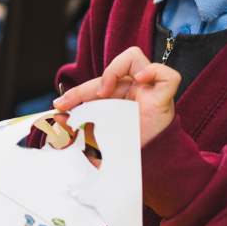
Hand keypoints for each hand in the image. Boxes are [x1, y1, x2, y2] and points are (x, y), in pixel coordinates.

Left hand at [53, 46, 179, 146]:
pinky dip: (154, 71)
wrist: (151, 168)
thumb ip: (82, 126)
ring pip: (135, 56)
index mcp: (121, 97)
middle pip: (110, 70)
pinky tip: (140, 80)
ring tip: (107, 93)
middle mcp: (135, 89)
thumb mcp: (98, 138)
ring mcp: (150, 90)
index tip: (60, 106)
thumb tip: (59, 117)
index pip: (97, 85)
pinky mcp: (165, 97)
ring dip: (116, 69)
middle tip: (72, 103)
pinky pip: (167, 74)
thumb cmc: (128, 152)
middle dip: (86, 87)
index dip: (76, 92)